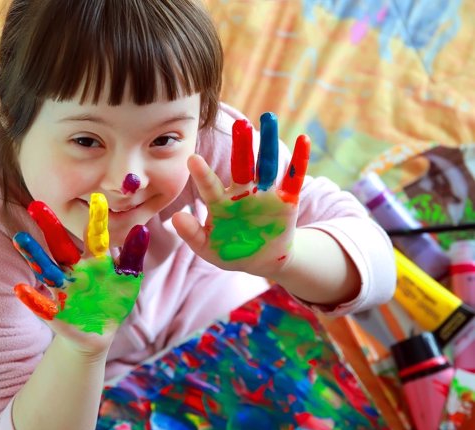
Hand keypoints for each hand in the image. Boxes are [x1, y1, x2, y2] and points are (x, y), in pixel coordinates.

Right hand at [12, 193, 149, 353]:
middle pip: (60, 246)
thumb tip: (142, 228)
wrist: (99, 332)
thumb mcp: (128, 278)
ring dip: (34, 255)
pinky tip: (20, 289)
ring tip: (20, 237)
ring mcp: (63, 290)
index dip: (96, 219)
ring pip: (47, 270)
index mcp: (94, 260)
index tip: (97, 197)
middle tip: (36, 204)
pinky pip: (42, 305)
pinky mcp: (55, 313)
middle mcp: (74, 270)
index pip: (94, 236)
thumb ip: (133, 256)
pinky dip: (32, 298)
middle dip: (49, 227)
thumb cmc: (114, 300)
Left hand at [172, 112, 309, 277]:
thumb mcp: (208, 248)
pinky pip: (293, 177)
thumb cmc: (230, 251)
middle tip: (239, 124)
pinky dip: (300, 159)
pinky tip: (304, 139)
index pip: (210, 186)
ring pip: (266, 164)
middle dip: (241, 145)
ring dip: (268, 143)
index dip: (202, 174)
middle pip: (241, 165)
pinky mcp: (287, 199)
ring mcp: (265, 194)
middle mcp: (242, 192)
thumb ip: (192, 234)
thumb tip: (175, 218)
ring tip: (268, 118)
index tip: (192, 159)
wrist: (261, 260)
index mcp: (221, 203)